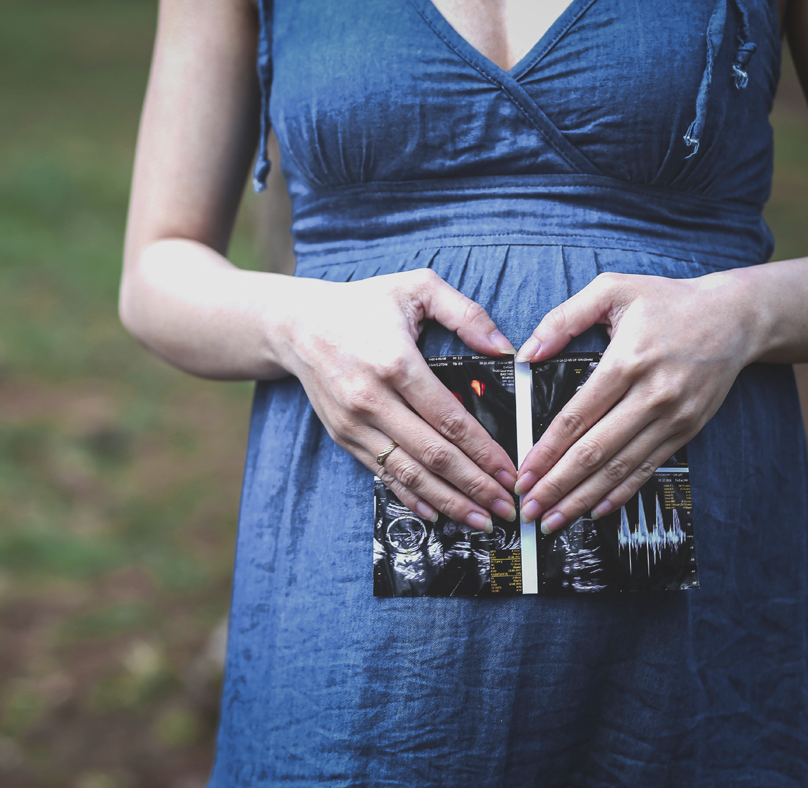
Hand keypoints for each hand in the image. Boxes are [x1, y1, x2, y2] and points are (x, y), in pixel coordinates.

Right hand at [277, 269, 519, 531]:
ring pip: (409, 473)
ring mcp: (355, 423)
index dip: (484, 452)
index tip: (510, 473)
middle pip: (433, 455)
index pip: (450, 420)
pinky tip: (438, 512)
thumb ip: (466, 313)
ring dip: (448, 501)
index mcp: (396, 363)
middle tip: (507, 508)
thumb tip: (505, 349)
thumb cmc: (362, 304)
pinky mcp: (344, 436)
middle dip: (475, 486)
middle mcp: (373, 399)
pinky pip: (382, 473)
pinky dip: (412, 497)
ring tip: (481, 519)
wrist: (297, 324)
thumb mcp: (417, 287)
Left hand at [514, 271, 758, 533]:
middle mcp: (651, 395)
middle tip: (529, 508)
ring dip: (583, 497)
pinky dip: (621, 492)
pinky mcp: (686, 430)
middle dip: (557, 485)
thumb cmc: (668, 301)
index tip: (523, 473)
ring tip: (553, 519)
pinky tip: (596, 509)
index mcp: (627, 362)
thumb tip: (527, 352)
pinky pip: (648, 468)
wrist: (736, 317)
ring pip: (620, 467)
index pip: (577, 417)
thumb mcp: (612, 290)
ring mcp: (672, 417)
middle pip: (595, 451)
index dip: (547, 450)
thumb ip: (564, 318)